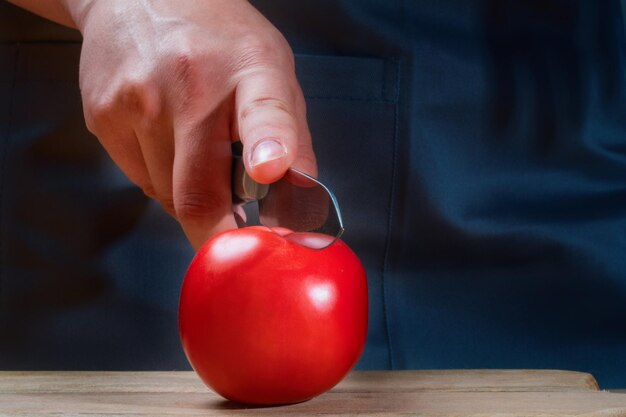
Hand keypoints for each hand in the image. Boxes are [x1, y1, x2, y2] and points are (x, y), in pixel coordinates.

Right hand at [71, 0, 315, 248]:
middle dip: (220, 237)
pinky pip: (140, 182)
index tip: (270, 169)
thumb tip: (302, 211)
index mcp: (250, 70)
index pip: (264, 107)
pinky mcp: (103, 117)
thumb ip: (292, 138)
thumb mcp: (271, 72)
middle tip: (234, 247)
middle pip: (198, 192)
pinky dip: (162, 181)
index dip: (270, 141)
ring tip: (198, 155)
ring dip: (190, 199)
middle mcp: (189, 82)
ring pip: (168, 197)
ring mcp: (138, 100)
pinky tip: (166, 142)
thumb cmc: (219, 43)